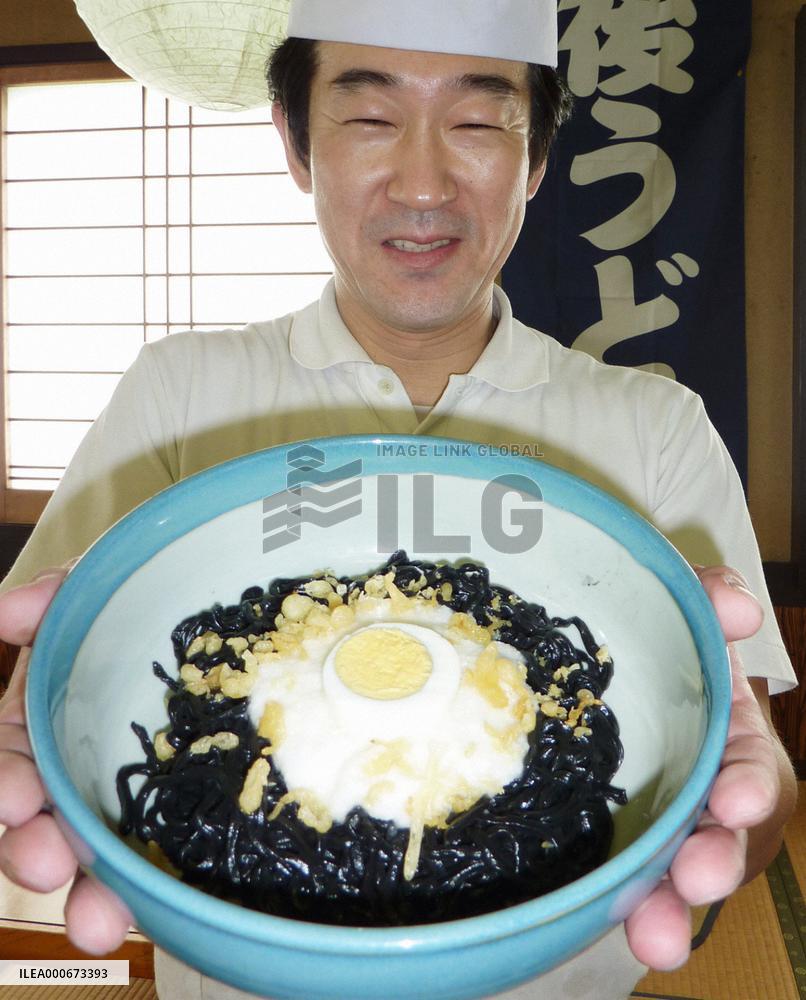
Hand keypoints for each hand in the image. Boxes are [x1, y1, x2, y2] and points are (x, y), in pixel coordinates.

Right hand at [0, 570, 132, 953]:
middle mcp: (65, 767)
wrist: (199, 613)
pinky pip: (152, 857)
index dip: (1, 784)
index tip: (15, 800)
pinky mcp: (169, 815)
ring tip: (101, 921)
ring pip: (89, 853)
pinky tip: (160, 910)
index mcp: (35, 721)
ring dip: (88, 890)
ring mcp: (116, 796)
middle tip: (46, 864)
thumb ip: (47, 599)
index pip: (3, 763)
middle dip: (32, 850)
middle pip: (34, 821)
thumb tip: (5, 611)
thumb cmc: (134, 606)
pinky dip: (146, 887)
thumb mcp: (88, 593)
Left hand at [624, 566, 796, 968]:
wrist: (607, 662)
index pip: (752, 764)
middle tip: (696, 881)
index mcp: (725, 733)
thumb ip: (712, 597)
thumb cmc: (655, 638)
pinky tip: (589, 918)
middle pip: (718, 835)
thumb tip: (738, 609)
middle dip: (714, 861)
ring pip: (668, 869)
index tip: (739, 800)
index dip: (751, 784)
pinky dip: (613, 898)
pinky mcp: (608, 836)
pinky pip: (614, 873)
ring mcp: (654, 817)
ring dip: (666, 905)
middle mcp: (698, 784)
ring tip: (653, 939)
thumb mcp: (683, 609)